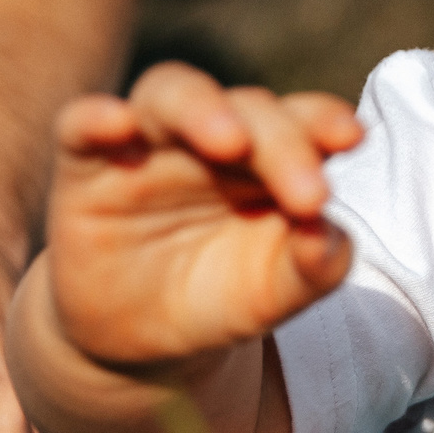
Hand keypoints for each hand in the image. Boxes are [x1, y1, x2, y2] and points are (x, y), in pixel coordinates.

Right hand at [45, 63, 359, 373]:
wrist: (144, 340)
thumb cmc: (224, 297)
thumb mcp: (277, 292)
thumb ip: (315, 265)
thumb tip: (329, 236)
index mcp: (273, 158)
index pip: (303, 122)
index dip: (325, 121)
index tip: (353, 140)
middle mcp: (215, 137)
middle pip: (249, 108)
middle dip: (282, 143)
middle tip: (309, 196)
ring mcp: (150, 145)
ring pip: (171, 92)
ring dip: (202, 109)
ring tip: (229, 142)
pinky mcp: (87, 167)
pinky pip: (81, 125)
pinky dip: (96, 117)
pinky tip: (116, 122)